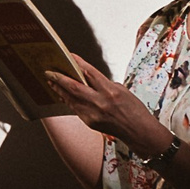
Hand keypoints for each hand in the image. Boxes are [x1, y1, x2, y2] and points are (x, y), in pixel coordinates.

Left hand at [47, 60, 168, 154]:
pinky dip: (68, 100)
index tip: (68, 56)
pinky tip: (63, 95)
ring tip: (51, 81)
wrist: (140, 132)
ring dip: (60, 89)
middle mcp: (100, 102)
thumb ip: (104, 84)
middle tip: (49, 71)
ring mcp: (94, 114)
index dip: (77, 63)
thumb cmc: (134, 110)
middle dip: (59, 78)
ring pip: (71, 99)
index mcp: (111, 91)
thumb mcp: (122, 90)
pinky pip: (76, 109)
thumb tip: (88, 79)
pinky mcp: (90, 123)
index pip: (90, 73)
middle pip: (74, 87)